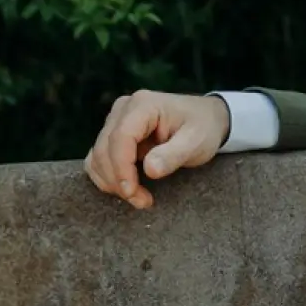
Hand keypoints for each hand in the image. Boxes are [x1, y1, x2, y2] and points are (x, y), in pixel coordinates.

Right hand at [83, 90, 230, 208]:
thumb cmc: (204, 127)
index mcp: (144, 105)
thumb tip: (150, 170)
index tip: (131, 191)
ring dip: (111, 181)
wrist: (208, 119)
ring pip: (97, 156)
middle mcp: (124, 109)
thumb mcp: (197, 142)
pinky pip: (98, 159)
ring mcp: (116, 121)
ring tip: (139, 197)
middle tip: (142, 201)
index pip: (121, 137)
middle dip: (118, 180)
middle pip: (104, 148)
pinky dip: (108, 177)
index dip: (121, 167)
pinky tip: (129, 188)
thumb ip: (174, 155)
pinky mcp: (113, 134)